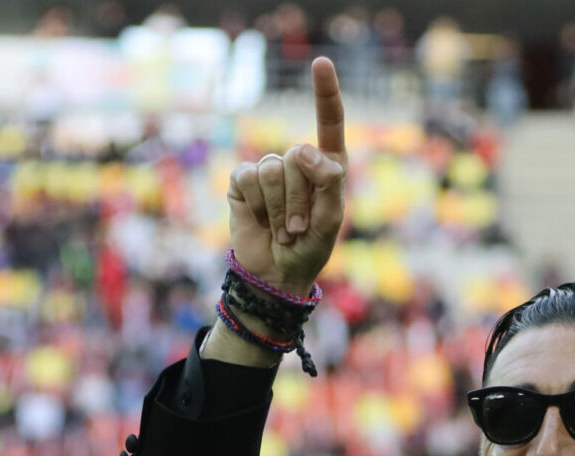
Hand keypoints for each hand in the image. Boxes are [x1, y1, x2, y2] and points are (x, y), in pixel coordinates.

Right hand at [227, 57, 347, 294]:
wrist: (276, 273)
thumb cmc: (310, 247)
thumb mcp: (331, 219)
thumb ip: (329, 182)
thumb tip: (304, 149)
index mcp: (326, 167)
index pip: (329, 123)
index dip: (324, 93)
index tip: (320, 62)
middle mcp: (297, 163)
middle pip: (298, 156)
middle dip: (300, 198)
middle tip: (300, 227)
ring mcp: (268, 170)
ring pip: (273, 170)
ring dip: (280, 208)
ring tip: (284, 229)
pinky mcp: (242, 182)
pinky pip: (248, 178)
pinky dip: (258, 205)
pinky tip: (260, 220)